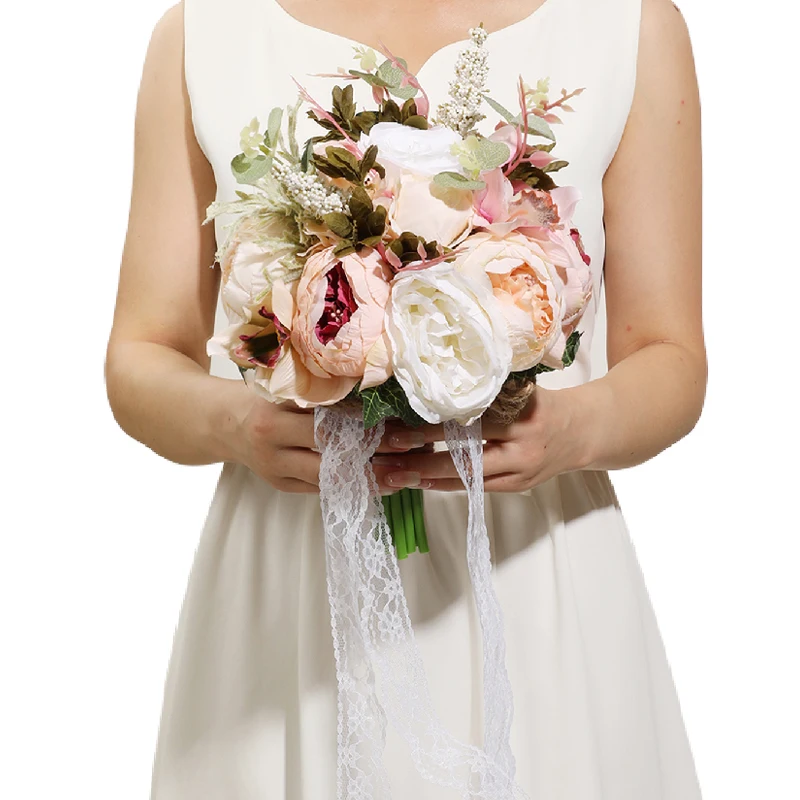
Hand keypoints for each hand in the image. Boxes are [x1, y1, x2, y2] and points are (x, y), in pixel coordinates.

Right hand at [234, 394, 438, 492]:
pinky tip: (384, 484)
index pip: (328, 424)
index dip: (364, 425)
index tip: (401, 421)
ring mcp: (277, 473)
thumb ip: (317, 391)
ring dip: (372, 478)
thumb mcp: (281, 386)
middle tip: (416, 447)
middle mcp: (274, 449)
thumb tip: (372, 388)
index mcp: (272, 418)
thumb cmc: (256, 395)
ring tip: (409, 474)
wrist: (217, 424)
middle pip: (333, 456)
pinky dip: (353, 486)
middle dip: (377, 453)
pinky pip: (323, 490)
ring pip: (332, 480)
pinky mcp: (282, 487)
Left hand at [370, 386, 592, 492]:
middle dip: (420, 452)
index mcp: (522, 408)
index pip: (470, 417)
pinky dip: (447, 485)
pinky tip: (419, 483)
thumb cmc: (544, 402)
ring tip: (390, 474)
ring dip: (425, 475)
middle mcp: (523, 440)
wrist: (584, 431)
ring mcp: (522, 468)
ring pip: (467, 475)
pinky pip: (476, 488)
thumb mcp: (523, 387)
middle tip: (384, 450)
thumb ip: (488, 390)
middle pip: (464, 450)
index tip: (397, 423)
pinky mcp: (518, 485)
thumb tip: (431, 385)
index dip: (433, 423)